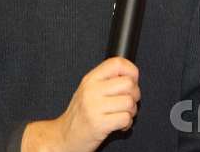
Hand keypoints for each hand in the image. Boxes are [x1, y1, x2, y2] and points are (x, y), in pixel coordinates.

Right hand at [22, 57, 139, 151]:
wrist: (64, 137)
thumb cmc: (80, 114)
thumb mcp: (89, 90)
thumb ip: (107, 80)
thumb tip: (131, 76)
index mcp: (91, 79)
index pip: (117, 63)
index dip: (131, 71)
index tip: (132, 80)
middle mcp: (91, 90)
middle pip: (128, 83)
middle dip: (134, 94)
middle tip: (127, 102)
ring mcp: (94, 107)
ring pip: (129, 102)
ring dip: (131, 111)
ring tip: (122, 114)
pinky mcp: (99, 124)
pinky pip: (125, 119)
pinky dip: (127, 124)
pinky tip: (119, 125)